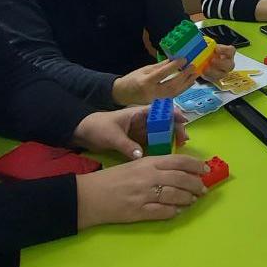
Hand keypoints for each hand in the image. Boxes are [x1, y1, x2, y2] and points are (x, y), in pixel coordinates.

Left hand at [71, 105, 188, 158]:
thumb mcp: (112, 136)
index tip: (184, 121)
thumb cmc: (98, 128)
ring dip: (170, 139)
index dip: (173, 113)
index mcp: (138, 113)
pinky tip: (168, 155)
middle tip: (183, 141)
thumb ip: (127, 146)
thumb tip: (141, 156)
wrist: (83, 134)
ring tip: (180, 149)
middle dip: (175, 129)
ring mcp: (141, 131)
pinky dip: (161, 147)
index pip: (160, 110)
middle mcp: (142, 121)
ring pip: (161, 133)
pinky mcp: (138, 141)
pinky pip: (153, 143)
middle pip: (164, 122)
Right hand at [75, 155, 208, 227]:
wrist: (90, 195)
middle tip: (203, 189)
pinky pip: (163, 212)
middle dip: (195, 184)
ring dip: (187, 198)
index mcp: (147, 162)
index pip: (178, 160)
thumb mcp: (134, 165)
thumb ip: (155, 167)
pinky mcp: (139, 212)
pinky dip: (174, 212)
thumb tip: (178, 171)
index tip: (205, 169)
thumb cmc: (113, 178)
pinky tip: (178, 211)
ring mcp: (144, 195)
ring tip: (193, 200)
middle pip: (180, 179)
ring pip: (175, 196)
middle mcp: (148, 176)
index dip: (195, 165)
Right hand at [112, 60, 198, 105]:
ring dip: (187, 83)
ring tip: (195, 74)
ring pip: (175, 92)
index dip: (174, 66)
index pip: (162, 74)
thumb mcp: (144, 69)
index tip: (184, 59)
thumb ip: (160, 66)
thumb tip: (174, 58)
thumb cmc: (133, 79)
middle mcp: (152, 93)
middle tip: (193, 66)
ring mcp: (156, 100)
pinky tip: (189, 82)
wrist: (123, 94)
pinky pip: (173, 96)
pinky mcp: (159, 104)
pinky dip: (182, 89)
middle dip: (184, 76)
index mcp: (146, 82)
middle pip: (171, 85)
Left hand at [201, 43, 234, 80]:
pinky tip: (203, 72)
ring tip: (205, 68)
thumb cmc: (209, 51)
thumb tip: (203, 44)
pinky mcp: (217, 78)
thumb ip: (208, 44)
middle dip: (220, 63)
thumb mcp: (209, 45)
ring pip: (222, 74)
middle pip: (229, 64)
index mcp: (229, 53)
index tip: (216, 49)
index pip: (231, 51)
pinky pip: (214, 79)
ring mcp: (224, 72)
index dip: (224, 50)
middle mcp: (229, 62)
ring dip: (213, 72)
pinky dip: (208, 76)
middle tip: (211, 60)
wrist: (205, 59)